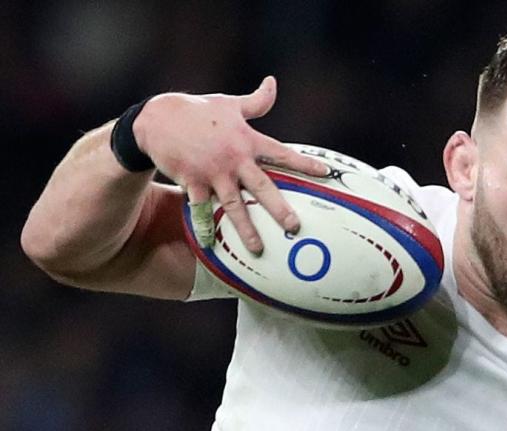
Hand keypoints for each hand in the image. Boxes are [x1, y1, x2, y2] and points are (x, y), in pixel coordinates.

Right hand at [132, 76, 328, 253]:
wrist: (157, 118)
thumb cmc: (198, 111)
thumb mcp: (230, 104)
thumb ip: (256, 101)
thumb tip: (273, 82)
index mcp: (247, 140)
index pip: (282, 154)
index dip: (304, 163)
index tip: (325, 173)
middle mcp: (234, 159)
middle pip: (262, 187)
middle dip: (279, 208)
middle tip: (295, 226)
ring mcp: (213, 173)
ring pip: (234, 205)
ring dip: (246, 229)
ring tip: (258, 249)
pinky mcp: (192, 183)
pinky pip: (201, 210)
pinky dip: (204, 228)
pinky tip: (209, 247)